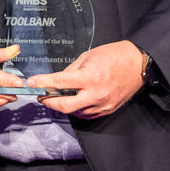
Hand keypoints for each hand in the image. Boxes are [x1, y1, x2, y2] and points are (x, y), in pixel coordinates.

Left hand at [30, 40, 144, 118]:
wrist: (137, 64)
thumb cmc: (114, 56)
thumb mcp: (88, 56)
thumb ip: (71, 70)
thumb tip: (59, 80)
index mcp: (90, 77)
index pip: (60, 83)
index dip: (43, 83)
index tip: (32, 83)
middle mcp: (96, 94)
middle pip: (65, 106)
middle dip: (49, 102)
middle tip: (41, 97)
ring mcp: (102, 104)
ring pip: (75, 113)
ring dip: (63, 106)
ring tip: (58, 97)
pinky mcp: (107, 110)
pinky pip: (87, 114)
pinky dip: (77, 109)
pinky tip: (74, 101)